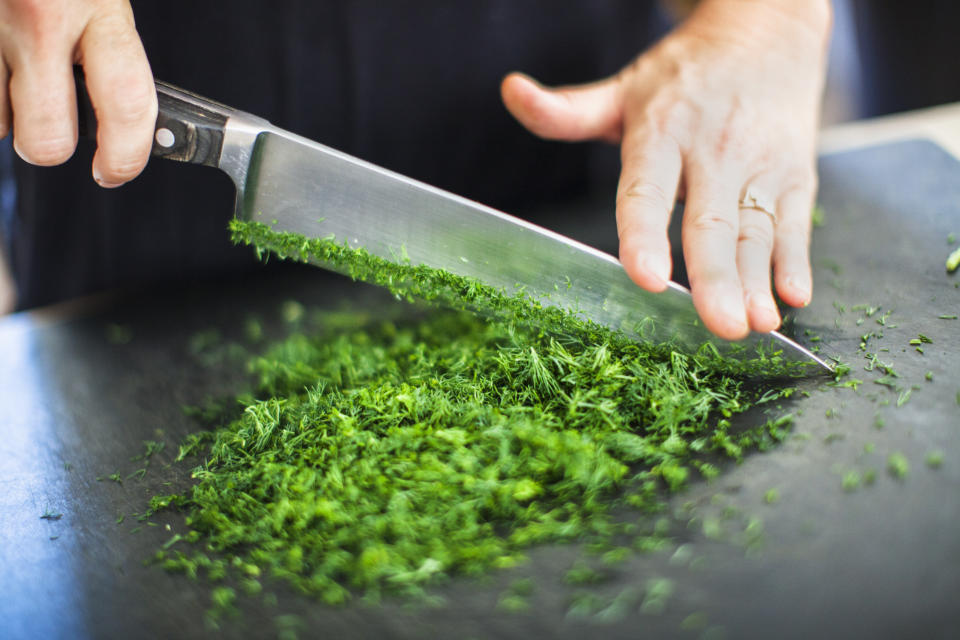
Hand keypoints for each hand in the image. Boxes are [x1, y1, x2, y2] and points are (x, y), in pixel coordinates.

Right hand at [0, 0, 155, 186]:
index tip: (114, 170)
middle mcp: (39, 14)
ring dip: (0, 108)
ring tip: (7, 65)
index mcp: (98, 5)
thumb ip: (106, 40)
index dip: (126, 155)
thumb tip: (123, 116)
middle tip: (49, 127)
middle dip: (47, 144)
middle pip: (45, 138)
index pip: (127, 102)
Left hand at [501, 0, 830, 339]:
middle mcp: (713, 152)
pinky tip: (794, 296)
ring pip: (756, 232)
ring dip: (758, 281)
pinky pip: (796, 224)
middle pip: (711, 224)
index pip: (647, 191)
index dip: (645, 234)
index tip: (644, 274)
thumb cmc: (684, 76)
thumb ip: (567, 111)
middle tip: (720, 325)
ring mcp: (759, 166)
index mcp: (661, 135)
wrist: (768, 29)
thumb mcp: (622, 90)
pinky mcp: (796, 176)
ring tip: (755, 324)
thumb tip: (511, 92)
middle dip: (716, 278)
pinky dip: (797, 261)